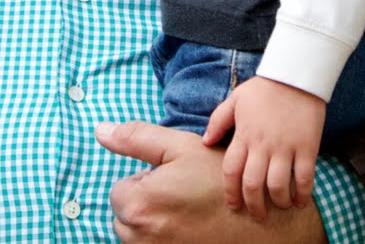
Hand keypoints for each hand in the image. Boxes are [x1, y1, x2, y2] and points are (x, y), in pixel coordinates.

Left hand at [98, 121, 325, 243]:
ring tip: (189, 214)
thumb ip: (136, 137)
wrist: (264, 224)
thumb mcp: (181, 148)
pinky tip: (191, 230)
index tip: (174, 181)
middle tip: (183, 197)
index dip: (147, 182)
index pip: (120, 190)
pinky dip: (167, 240)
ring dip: (155, 225)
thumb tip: (99, 130)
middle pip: (125, 217)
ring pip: (138, 237)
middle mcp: (141, 237)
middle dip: (147, 205)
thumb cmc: (222, 182)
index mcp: (138, 204)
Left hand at [205, 76, 324, 217]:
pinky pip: (304, 177)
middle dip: (252, 204)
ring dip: (277, 201)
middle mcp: (263, 144)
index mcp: (244, 135)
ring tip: (279, 207)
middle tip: (256, 215)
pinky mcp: (307, 147)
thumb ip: (218, 121)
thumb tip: (205, 142)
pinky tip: (300, 201)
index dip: (230, 192)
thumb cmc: (264, 88)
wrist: (296, 76)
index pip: (231, 171)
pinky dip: (302, 194)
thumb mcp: (235, 100)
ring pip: (277, 184)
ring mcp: (286, 147)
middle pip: (252, 183)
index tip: (233, 205)